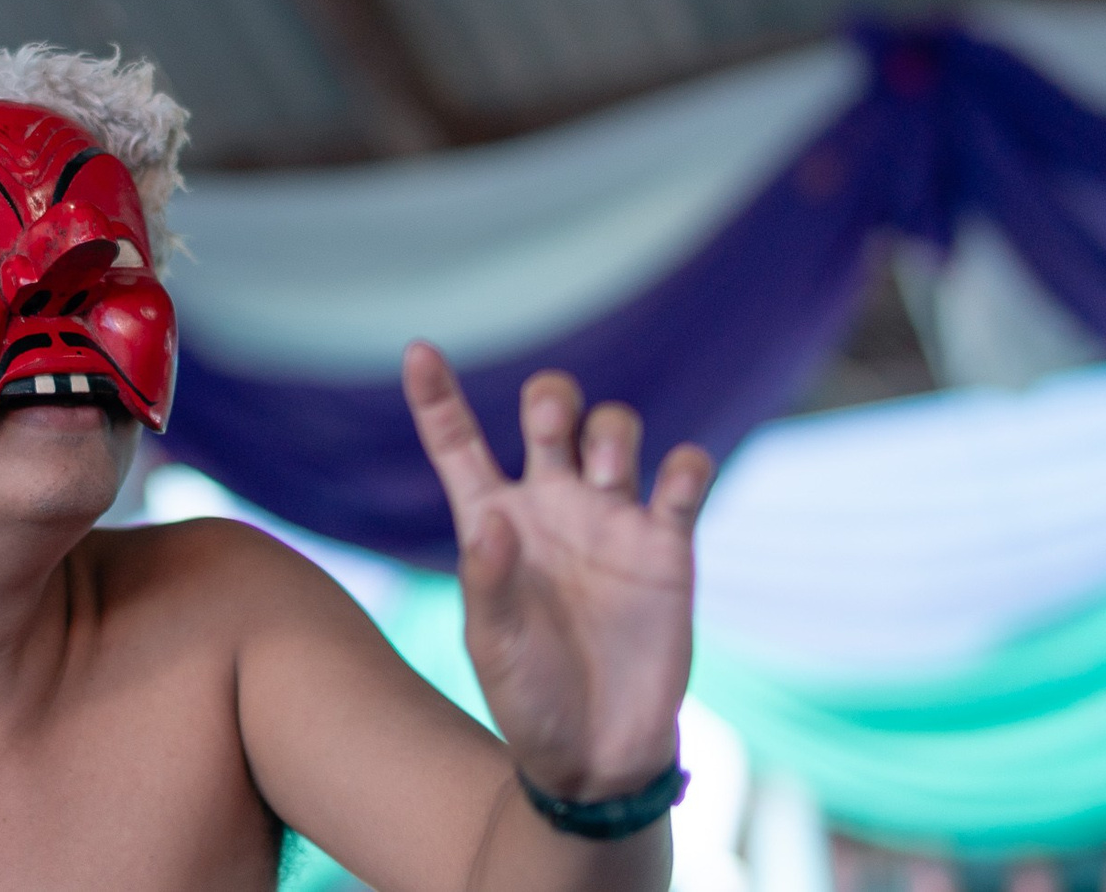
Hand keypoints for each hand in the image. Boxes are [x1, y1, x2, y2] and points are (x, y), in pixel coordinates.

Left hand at [402, 342, 714, 801]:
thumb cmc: (530, 698)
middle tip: (553, 426)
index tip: (419, 352)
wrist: (599, 753)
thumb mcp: (492, 645)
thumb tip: (494, 516)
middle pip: (552, 414)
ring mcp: (612, 520)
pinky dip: (686, 464)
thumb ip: (488, 580)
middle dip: (553, 397)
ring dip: (612, 430)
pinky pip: (683, 479)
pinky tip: (675, 482)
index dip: (438, 397)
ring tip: (608, 475)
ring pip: (615, 430)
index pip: (460, 443)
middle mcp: (552, 506)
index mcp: (494, 521)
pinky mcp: (667, 546)